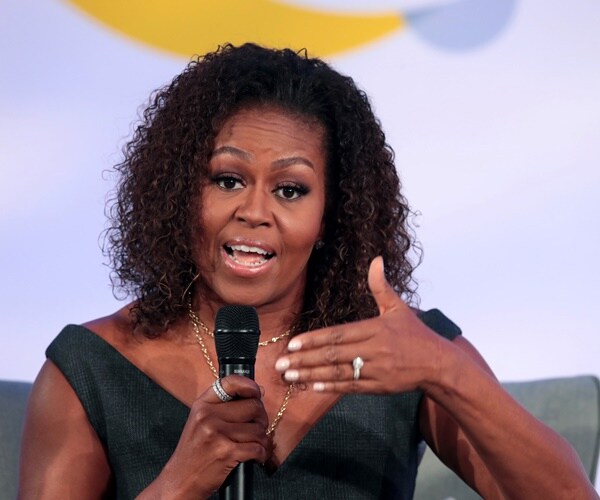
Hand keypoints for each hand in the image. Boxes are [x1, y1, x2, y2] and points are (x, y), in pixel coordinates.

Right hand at [159, 375, 269, 496]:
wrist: (180, 481)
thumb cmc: (195, 451)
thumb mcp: (201, 421)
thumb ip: (226, 405)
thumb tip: (260, 391)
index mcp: (203, 405)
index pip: (231, 382)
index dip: (250, 386)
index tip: (257, 393)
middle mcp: (208, 415)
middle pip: (253, 406)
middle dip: (261, 419)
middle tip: (257, 429)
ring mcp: (217, 433)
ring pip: (258, 429)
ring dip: (262, 440)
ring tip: (255, 445)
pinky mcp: (226, 452)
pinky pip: (257, 448)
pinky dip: (261, 454)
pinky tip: (256, 457)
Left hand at [274, 257, 446, 393]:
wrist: (438, 364)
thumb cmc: (415, 334)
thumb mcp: (398, 308)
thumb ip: (381, 287)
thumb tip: (376, 260)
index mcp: (374, 329)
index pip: (338, 334)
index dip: (314, 340)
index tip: (293, 344)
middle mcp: (373, 350)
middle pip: (333, 355)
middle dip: (305, 360)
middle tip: (281, 363)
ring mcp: (376, 370)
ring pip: (338, 373)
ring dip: (312, 375)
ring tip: (290, 376)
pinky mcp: (379, 387)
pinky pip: (351, 387)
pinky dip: (331, 387)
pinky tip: (313, 386)